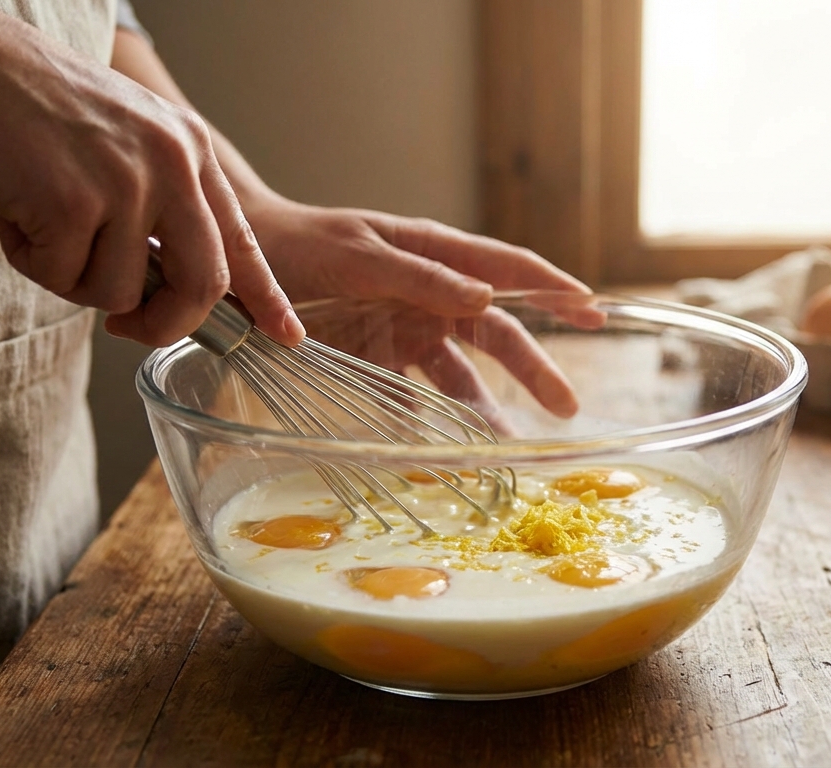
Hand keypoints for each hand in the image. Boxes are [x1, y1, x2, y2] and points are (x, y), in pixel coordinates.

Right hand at [0, 1, 301, 346]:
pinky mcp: (74, 204)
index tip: (285, 334)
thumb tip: (174, 288)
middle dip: (166, 323)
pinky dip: (30, 261)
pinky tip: (14, 211)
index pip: (242, 238)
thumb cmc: (34, 110)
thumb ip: (161, 204)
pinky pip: (62, 279)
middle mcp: (172, 164)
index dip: (265, 295)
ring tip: (41, 221)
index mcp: (190, 151)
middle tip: (128, 329)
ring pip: (120, 293)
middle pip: (204, 284)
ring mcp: (127, 183)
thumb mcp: (126, 141)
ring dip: (71, 278)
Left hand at [244, 197, 595, 417]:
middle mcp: (428, 294)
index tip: (594, 310)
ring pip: (460, 375)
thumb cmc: (298, 245)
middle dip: (533, 368)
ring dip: (484, 411)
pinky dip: (429, 429)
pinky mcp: (375, 360)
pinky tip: (443, 458)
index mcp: (433, 255)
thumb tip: (486, 298)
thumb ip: (420, 276)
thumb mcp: (359, 255)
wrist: (236, 267)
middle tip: (566, 407)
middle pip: (496, 334)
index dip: (553, 289)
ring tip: (504, 450)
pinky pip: (413, 399)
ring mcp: (403, 329)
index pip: (507, 271)